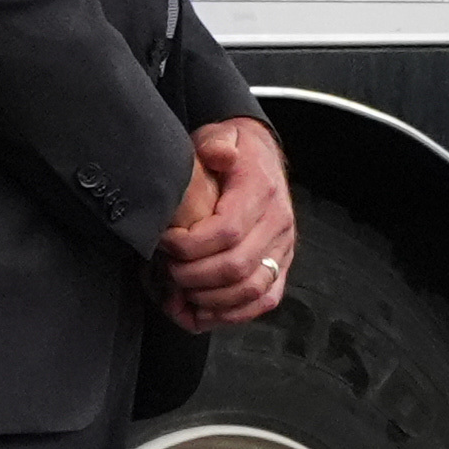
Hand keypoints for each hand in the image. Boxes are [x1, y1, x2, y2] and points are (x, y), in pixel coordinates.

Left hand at [158, 114, 295, 330]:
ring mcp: (283, 248)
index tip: (165, 242)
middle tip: (167, 268)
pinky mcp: (282, 267)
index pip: (227, 231)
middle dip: (193, 275)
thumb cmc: (234, 151)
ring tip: (180, 289)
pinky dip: (232, 313)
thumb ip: (216, 143)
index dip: (190, 246)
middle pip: (236, 266)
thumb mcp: (221, 134)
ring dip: (209, 298)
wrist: (262, 158)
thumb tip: (221, 155)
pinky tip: (202, 310)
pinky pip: (263, 301)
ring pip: (250, 290)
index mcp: (262, 191)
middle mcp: (279, 223)